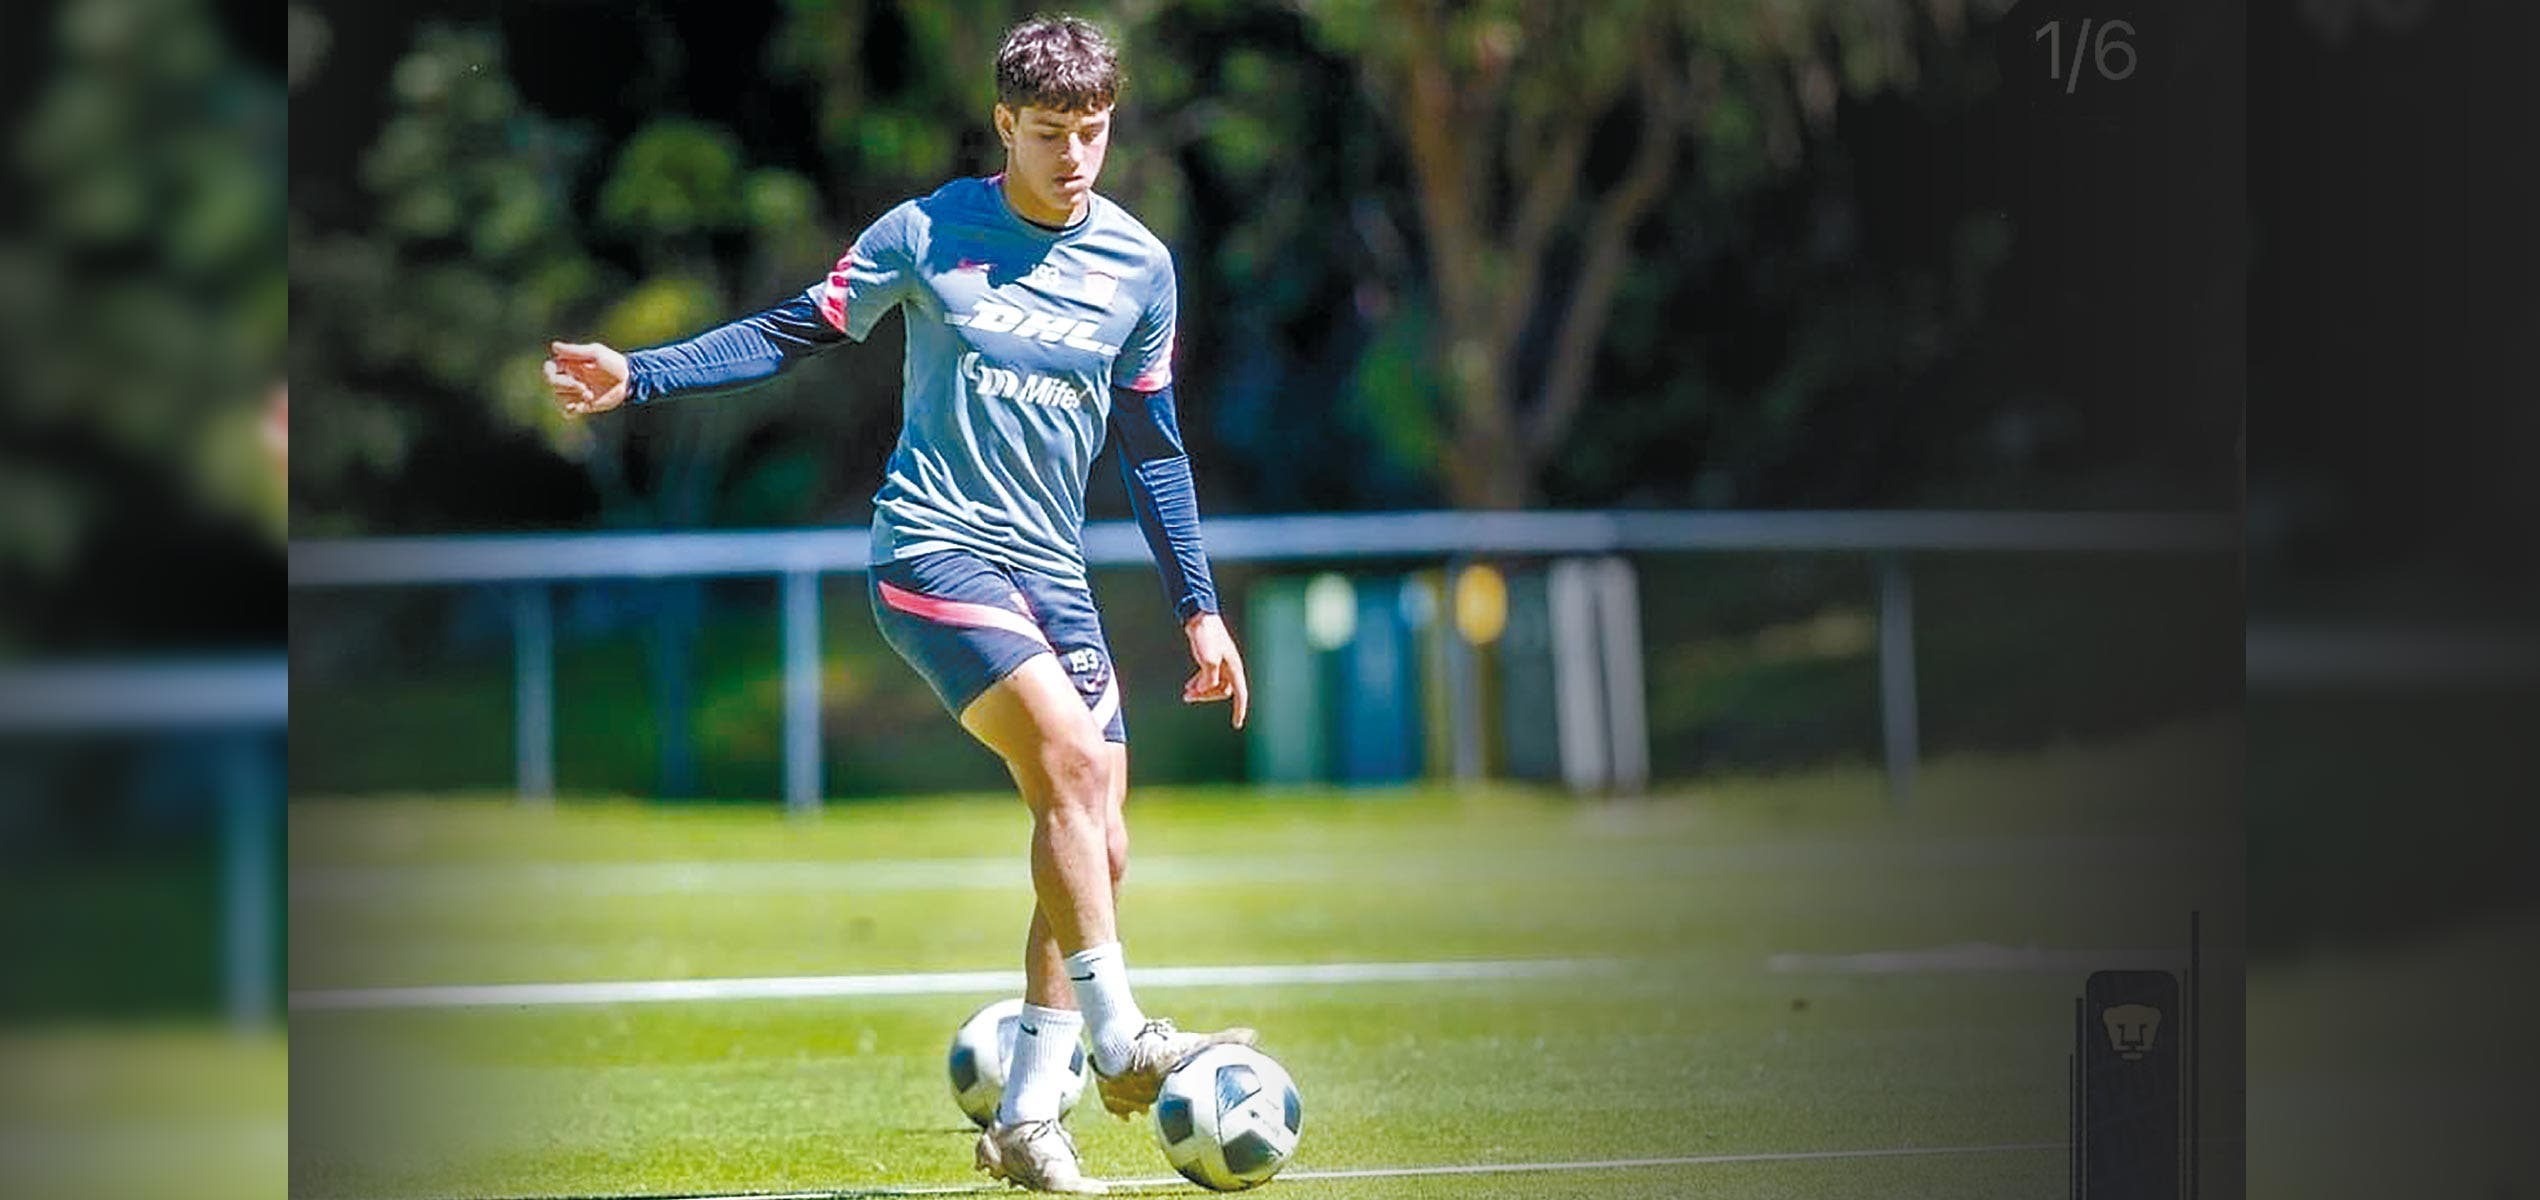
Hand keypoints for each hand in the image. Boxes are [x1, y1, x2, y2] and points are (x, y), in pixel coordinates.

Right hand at [543, 340, 630, 415]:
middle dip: (566, 385)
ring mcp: (575, 392)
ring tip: (589, 395)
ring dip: (572, 396)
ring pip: (558, 397)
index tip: (565, 373)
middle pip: (552, 384)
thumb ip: (575, 351)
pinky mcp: (583, 405)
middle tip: (583, 387)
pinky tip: (579, 407)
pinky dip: (568, 411)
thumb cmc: (613, 363)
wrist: (629, 380)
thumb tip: (553, 347)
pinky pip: (566, 411)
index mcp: (569, 364)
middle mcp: (570, 378)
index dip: (550, 373)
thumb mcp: (595, 353)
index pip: (548, 369)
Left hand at [1181, 612, 1249, 728]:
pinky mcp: (1211, 658)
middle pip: (1222, 691)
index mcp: (1234, 667)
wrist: (1198, 616)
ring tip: (1186, 694)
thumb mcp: (1208, 661)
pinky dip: (1199, 683)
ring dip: (1201, 691)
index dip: (1240, 710)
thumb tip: (1206, 689)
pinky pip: (1208, 677)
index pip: (1240, 694)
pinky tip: (1188, 687)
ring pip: (1214, 684)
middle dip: (1207, 696)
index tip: (1237, 724)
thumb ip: (1209, 679)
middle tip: (1189, 697)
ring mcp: (1221, 662)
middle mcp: (1230, 666)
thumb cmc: (1206, 636)